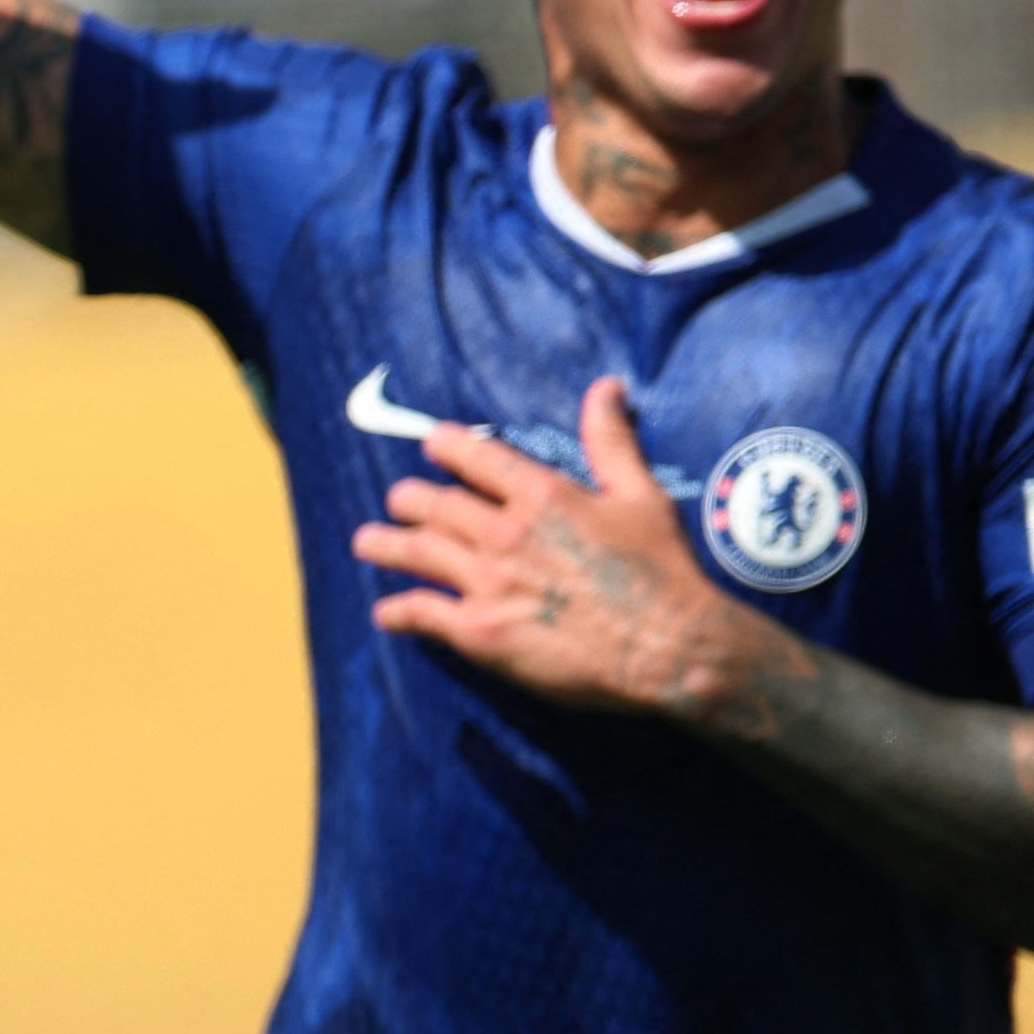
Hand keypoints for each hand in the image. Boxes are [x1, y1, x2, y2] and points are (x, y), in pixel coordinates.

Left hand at [353, 380, 762, 718]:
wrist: (666, 646)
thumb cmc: (661, 570)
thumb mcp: (640, 494)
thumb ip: (611, 441)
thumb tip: (606, 387)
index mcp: (542, 495)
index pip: (480, 458)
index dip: (449, 448)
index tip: (430, 443)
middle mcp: (504, 533)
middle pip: (438, 506)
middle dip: (410, 499)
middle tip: (397, 499)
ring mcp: (487, 582)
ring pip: (420, 553)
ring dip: (388, 545)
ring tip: (367, 542)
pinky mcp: (480, 632)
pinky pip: (424, 614)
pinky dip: (400, 612)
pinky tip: (386, 613)